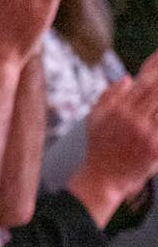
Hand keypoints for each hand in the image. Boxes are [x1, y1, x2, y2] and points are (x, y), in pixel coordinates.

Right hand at [68, 57, 157, 224]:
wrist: (102, 179)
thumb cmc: (99, 148)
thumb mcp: (94, 119)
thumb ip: (109, 96)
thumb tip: (128, 78)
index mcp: (118, 109)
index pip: (144, 81)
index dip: (155, 67)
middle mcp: (132, 119)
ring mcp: (146, 134)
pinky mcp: (156, 149)